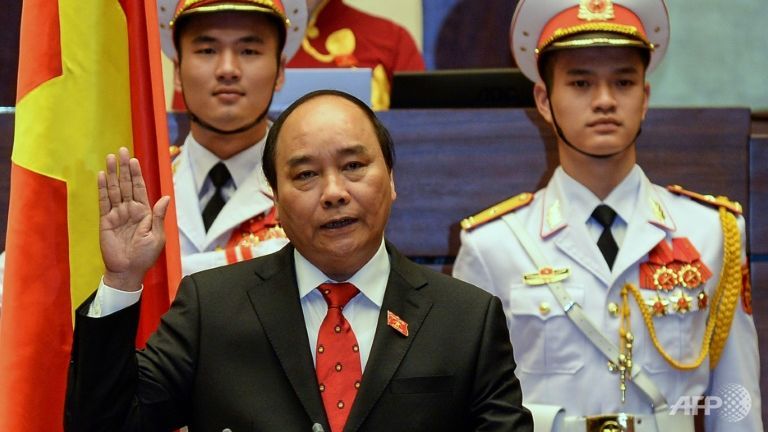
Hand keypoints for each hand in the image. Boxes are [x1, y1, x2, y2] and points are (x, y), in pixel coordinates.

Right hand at [99, 147, 169, 290]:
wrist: (128, 271)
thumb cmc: (145, 256)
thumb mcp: (156, 236)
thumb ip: (158, 216)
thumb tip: (165, 198)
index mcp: (145, 213)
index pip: (140, 188)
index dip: (137, 174)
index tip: (134, 159)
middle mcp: (130, 210)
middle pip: (126, 184)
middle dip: (124, 168)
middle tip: (121, 150)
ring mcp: (117, 214)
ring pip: (115, 189)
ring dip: (113, 174)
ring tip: (110, 158)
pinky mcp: (106, 221)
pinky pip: (104, 202)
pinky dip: (103, 189)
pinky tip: (103, 176)